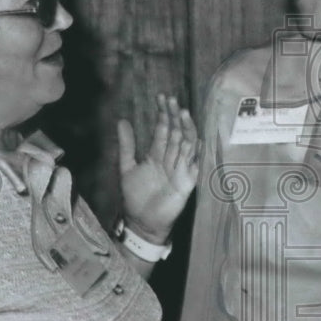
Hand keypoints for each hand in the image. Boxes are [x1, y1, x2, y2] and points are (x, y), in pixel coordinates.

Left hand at [118, 94, 198, 242]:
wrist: (141, 223)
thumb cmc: (135, 198)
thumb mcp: (126, 167)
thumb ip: (126, 145)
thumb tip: (122, 120)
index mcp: (157, 155)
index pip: (163, 130)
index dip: (163, 114)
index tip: (162, 98)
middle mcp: (170, 159)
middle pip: (175, 133)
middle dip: (174, 117)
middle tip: (172, 99)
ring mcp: (180, 170)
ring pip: (185, 144)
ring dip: (185, 129)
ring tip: (183, 113)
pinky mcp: (186, 182)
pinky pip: (194, 165)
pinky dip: (196, 154)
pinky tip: (198, 140)